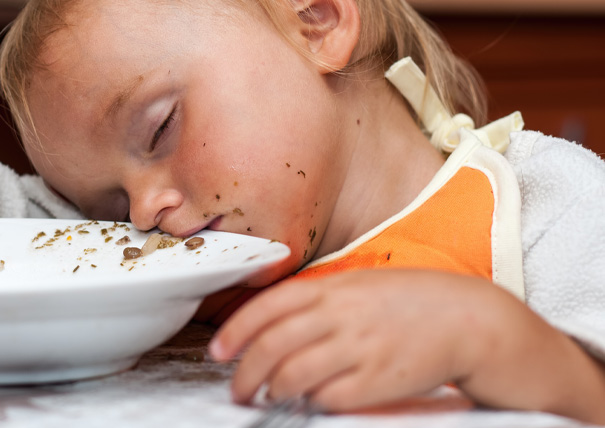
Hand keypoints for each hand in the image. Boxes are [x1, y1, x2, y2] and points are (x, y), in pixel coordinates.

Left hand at [208, 270, 513, 410]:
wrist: (470, 319)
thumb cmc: (411, 302)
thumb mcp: (360, 285)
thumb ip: (319, 301)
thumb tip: (273, 325)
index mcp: (334, 288)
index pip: (268, 307)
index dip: (236, 330)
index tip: (219, 351)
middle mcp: (342, 315)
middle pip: (272, 345)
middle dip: (245, 372)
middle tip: (237, 389)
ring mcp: (361, 347)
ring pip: (294, 374)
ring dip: (272, 391)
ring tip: (267, 397)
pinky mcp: (380, 380)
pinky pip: (329, 397)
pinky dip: (311, 403)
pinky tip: (310, 401)